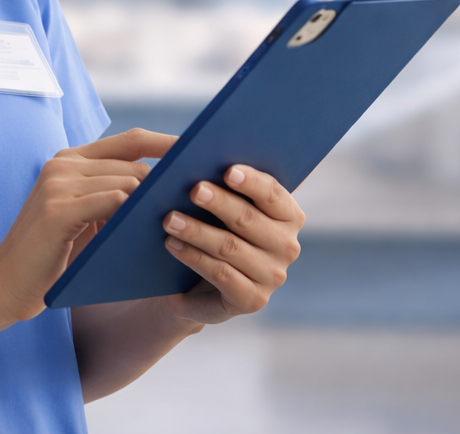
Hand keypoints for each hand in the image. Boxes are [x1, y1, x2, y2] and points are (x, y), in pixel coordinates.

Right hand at [0, 128, 177, 324]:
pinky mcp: (58, 209)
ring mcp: (58, 183)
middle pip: (135, 165)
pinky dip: (134, 215)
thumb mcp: (85, 217)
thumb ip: (113, 196)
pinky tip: (147, 231)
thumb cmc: (51, 256)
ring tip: (178, 222)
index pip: (130, 140)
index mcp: (70, 160)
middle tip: (196, 202)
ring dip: (153, 204)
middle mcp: (63, 164)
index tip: (200, 151)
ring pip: (128, 183)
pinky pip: (112, 202)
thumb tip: (166, 189)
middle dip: (167, 183)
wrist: (3, 284)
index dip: (167, 143)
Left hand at [161, 165, 303, 325]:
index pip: (274, 194)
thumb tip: (203, 160)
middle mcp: (287, 246)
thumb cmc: (214, 231)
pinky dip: (194, 257)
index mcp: (289, 216)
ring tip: (170, 219)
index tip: (228, 170)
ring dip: (197, 231)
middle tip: (193, 189)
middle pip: (249, 219)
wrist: (199, 285)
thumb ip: (226, 188)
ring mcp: (273, 276)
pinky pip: (221, 274)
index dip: (251, 182)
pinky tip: (172, 244)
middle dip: (219, 202)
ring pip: (230, 247)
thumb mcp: (223, 210)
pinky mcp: (253, 300)